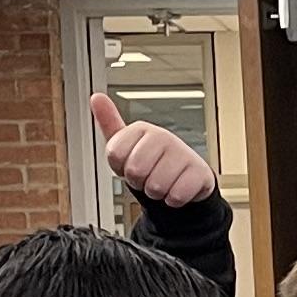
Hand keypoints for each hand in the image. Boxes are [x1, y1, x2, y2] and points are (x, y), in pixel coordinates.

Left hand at [91, 88, 216, 208]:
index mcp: (142, 129)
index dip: (119, 168)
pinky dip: (173, 200)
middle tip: (147, 176)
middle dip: (139, 182)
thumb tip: (96, 97)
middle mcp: (163, 136)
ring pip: (155, 186)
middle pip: (135, 171)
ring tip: (163, 182)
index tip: (129, 164)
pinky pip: (176, 196)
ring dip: (156, 193)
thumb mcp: (126, 145)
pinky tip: (177, 188)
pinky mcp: (200, 172)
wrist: (185, 177)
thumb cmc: (152, 161)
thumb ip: (109, 123)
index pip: (114, 154)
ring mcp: (183, 153)